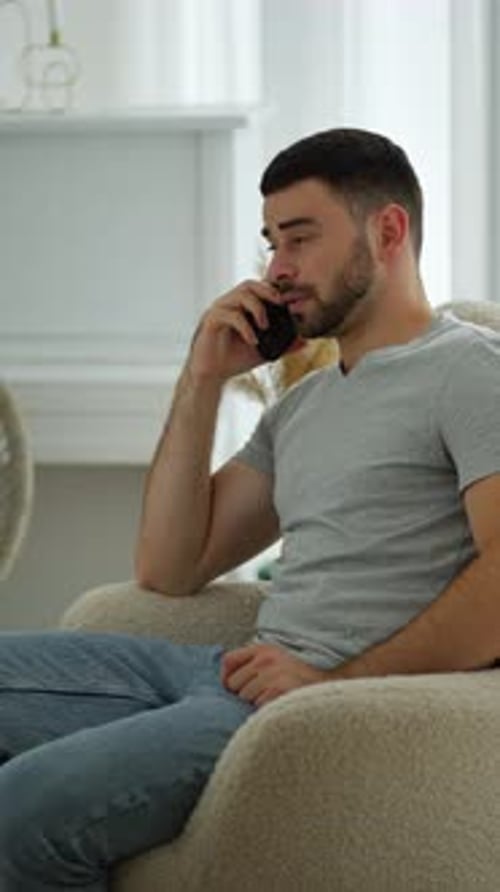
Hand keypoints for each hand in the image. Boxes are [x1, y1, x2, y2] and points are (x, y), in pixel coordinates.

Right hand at [187, 280, 302, 382]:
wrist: (211, 376)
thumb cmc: (234, 360)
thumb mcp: (264, 352)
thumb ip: (283, 345)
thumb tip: (305, 341)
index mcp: (240, 307)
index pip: (257, 288)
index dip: (273, 289)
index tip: (288, 301)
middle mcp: (228, 304)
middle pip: (248, 285)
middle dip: (266, 291)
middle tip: (280, 304)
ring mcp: (218, 311)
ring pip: (238, 295)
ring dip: (256, 308)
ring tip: (265, 326)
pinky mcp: (210, 322)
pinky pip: (229, 315)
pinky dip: (244, 326)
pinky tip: (253, 341)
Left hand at [221, 642, 327, 707]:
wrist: (326, 689)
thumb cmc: (296, 679)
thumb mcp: (275, 662)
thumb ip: (252, 665)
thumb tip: (225, 682)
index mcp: (263, 649)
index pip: (228, 660)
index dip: (226, 678)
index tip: (232, 689)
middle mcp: (266, 659)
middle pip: (233, 684)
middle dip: (243, 693)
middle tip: (263, 694)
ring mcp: (272, 674)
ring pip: (244, 697)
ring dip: (255, 703)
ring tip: (273, 699)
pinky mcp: (277, 690)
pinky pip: (257, 706)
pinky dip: (265, 710)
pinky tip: (278, 705)